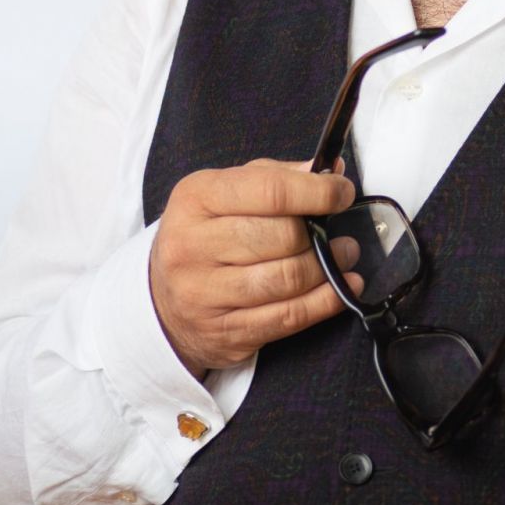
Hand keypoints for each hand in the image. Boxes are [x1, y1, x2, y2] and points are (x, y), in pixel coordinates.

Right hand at [148, 157, 365, 376]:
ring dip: (329, 268)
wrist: (161, 299)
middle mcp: (193, 246)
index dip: (317, 192)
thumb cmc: (205, 234)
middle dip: (321, 234)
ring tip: (343, 256)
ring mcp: (205, 294)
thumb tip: (332, 172)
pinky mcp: (224, 332)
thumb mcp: (225, 192)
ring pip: (287, 279)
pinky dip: (325, 302)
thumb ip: (276, 178)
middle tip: (342, 233)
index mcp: (196, 198)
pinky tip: (341, 288)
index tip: (342, 193)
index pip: (270, 191)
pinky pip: (288, 317)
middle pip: (281, 237)